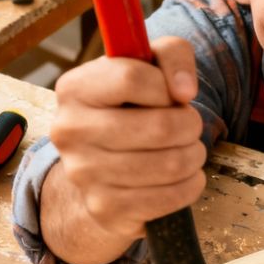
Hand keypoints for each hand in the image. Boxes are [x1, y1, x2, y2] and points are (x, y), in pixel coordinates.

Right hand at [40, 36, 205, 263]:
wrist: (102, 166)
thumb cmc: (132, 106)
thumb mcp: (149, 66)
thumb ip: (172, 55)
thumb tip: (184, 91)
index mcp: (74, 89)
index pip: (131, 78)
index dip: (165, 86)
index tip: (170, 95)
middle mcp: (69, 131)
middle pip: (160, 127)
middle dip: (191, 125)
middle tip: (189, 125)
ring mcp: (83, 174)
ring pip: (170, 164)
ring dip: (194, 155)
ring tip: (188, 149)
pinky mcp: (104, 208)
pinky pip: (169, 197)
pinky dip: (190, 184)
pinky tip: (184, 175)